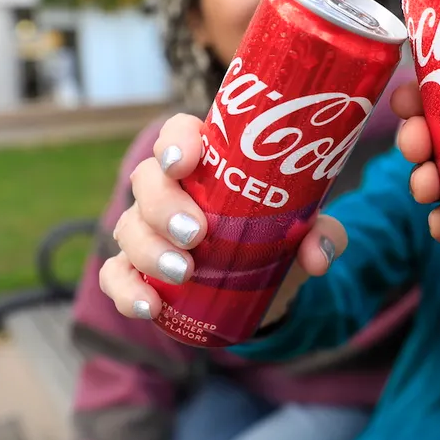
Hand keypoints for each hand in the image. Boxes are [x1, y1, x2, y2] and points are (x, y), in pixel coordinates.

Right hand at [98, 114, 346, 324]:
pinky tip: (148, 305)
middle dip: (164, 206)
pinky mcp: (138, 270)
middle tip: (196, 233)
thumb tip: (318, 253)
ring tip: (184, 273)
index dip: (176, 141)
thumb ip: (322, 232)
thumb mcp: (307, 231)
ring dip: (150, 250)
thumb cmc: (279, 237)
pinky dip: (126, 290)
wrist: (265, 289)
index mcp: (208, 164)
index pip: (180, 134)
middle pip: (148, 181)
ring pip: (129, 227)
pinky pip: (117, 275)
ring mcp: (148, 230)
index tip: (186, 161)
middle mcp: (170, 190)